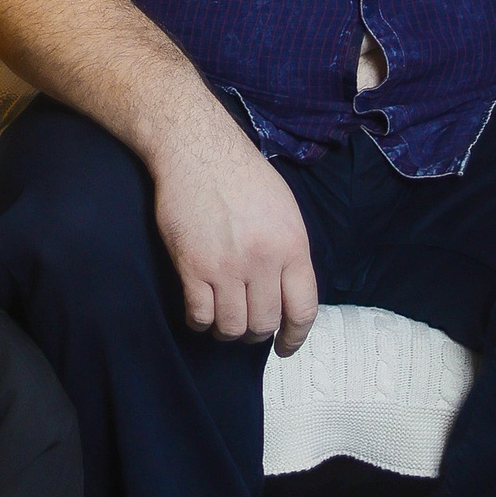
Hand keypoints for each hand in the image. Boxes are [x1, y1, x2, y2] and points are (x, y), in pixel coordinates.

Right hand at [151, 113, 319, 353]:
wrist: (197, 150)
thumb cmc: (242, 175)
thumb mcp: (285, 209)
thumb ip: (290, 251)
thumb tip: (288, 290)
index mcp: (292, 245)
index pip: (302, 309)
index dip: (295, 337)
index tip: (285, 347)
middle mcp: (263, 260)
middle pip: (264, 322)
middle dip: (257, 332)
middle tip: (247, 325)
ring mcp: (226, 266)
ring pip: (232, 326)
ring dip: (227, 330)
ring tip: (222, 319)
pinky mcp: (192, 266)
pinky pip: (199, 314)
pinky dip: (200, 321)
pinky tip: (199, 312)